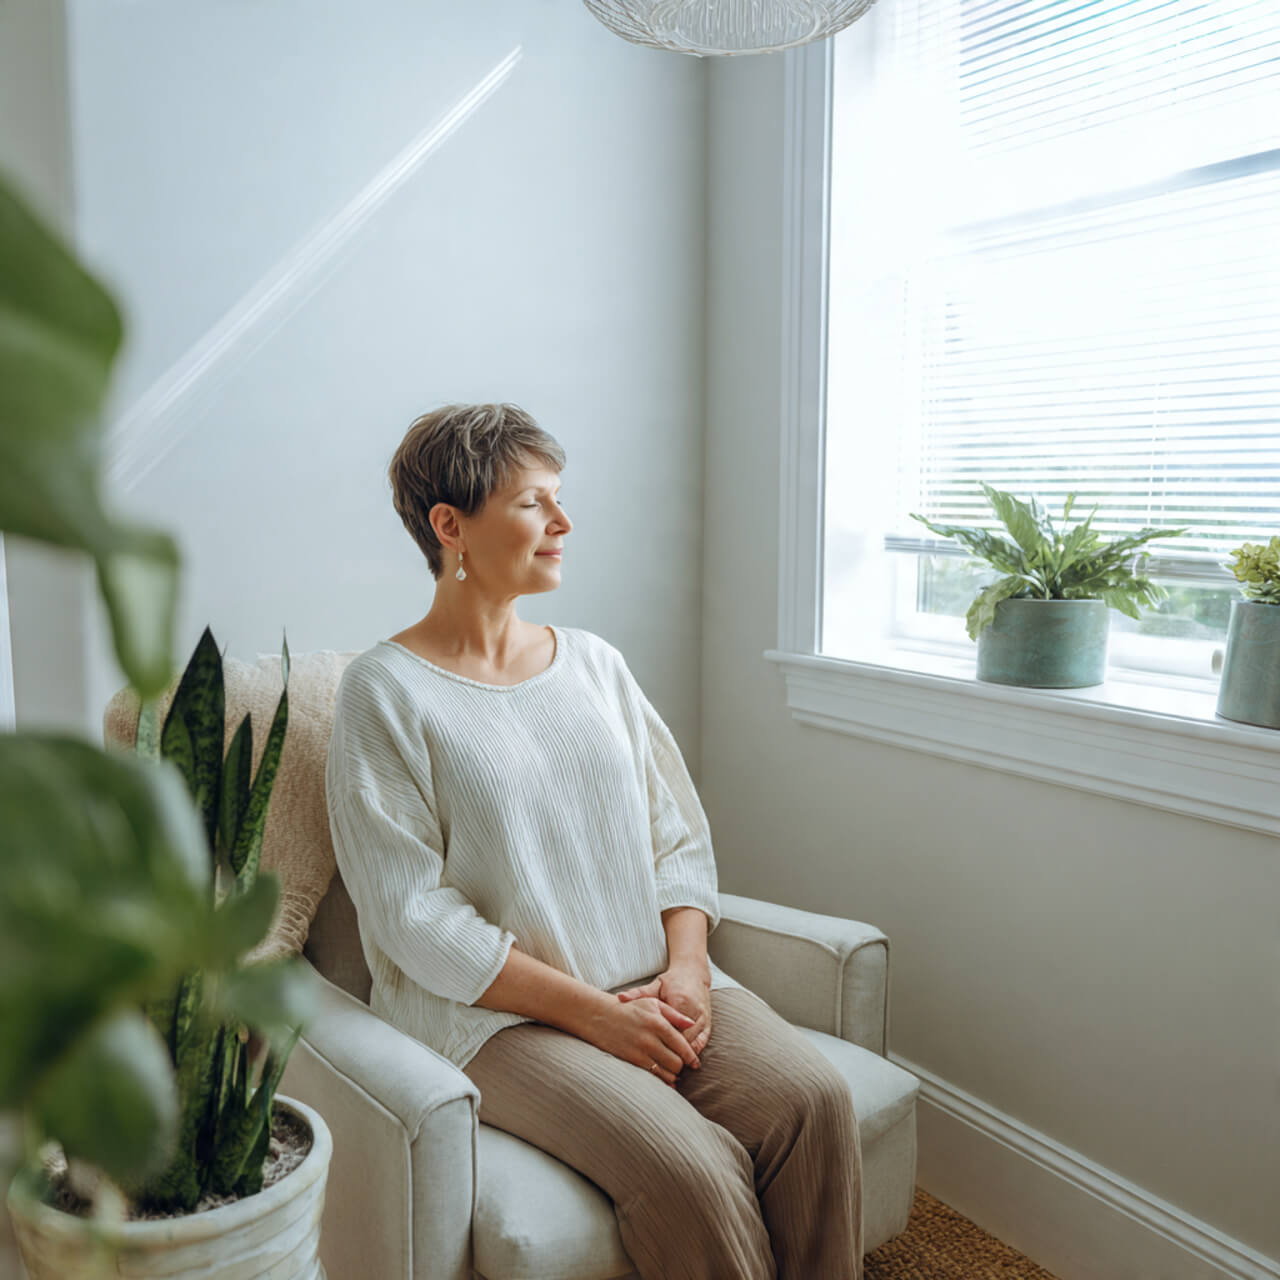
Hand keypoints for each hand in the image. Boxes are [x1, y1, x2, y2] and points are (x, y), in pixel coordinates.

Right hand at [581, 994, 700, 1086]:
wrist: (600, 1016)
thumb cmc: (629, 1008)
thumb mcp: (653, 1004)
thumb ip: (675, 1015)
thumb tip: (692, 1024)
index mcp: (658, 1023)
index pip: (683, 1046)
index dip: (691, 1057)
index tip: (695, 1063)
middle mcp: (651, 1039)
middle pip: (677, 1062)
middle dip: (682, 1066)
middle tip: (683, 1066)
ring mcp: (641, 1052)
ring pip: (667, 1072)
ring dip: (673, 1074)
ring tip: (674, 1071)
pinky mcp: (632, 1061)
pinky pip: (653, 1076)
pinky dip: (662, 1080)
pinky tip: (665, 1078)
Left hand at [617, 963, 711, 1058]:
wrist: (693, 972)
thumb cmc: (671, 981)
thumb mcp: (655, 985)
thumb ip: (638, 993)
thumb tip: (620, 998)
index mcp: (679, 1001)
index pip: (670, 1028)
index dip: (661, 1043)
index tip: (649, 1053)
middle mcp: (694, 1010)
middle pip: (683, 1039)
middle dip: (673, 1053)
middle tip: (659, 1066)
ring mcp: (703, 1017)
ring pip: (694, 1043)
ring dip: (684, 1056)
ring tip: (672, 1069)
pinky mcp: (708, 1021)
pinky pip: (703, 1041)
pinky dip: (694, 1051)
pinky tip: (686, 1061)